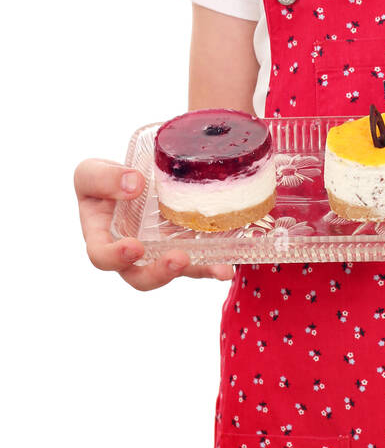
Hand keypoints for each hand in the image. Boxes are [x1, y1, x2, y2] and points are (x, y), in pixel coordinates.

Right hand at [74, 158, 234, 289]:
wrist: (131, 178)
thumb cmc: (104, 179)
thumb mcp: (91, 172)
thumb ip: (104, 177)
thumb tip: (134, 184)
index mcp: (102, 238)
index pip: (102, 256)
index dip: (116, 257)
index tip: (135, 247)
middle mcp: (131, 253)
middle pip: (139, 276)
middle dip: (159, 273)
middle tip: (178, 259)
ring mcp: (158, 251)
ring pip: (174, 271)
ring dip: (196, 270)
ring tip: (218, 268)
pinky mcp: (182, 245)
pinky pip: (197, 259)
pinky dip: (214, 263)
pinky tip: (229, 264)